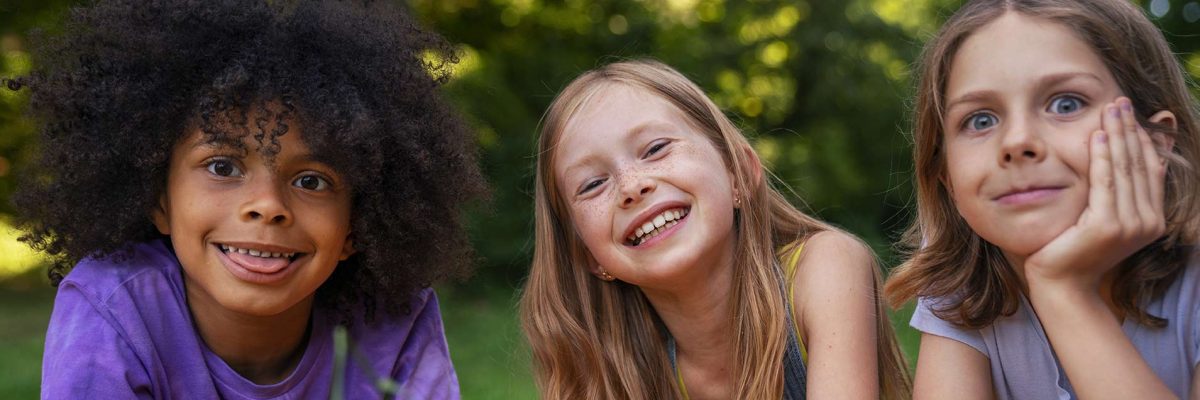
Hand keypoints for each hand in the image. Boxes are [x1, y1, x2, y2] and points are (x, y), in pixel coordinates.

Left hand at [1024, 97, 1166, 290]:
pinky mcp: (1108, 225)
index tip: (1131, 112)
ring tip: (1111, 108)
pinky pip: (1105, 181)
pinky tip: (1096, 134)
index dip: (1142, 138)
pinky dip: (1101, 155)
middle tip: (1121, 100)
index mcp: (1152, 220)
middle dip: (1130, 129)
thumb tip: (1130, 158)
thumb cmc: (1074, 250)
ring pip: (1125, 168)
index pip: (1150, 169)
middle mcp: (1148, 222)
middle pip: (1140, 164)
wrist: (1062, 284)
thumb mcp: (1102, 217)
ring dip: (1118, 134)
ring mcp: (1130, 225)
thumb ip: (1118, 192)